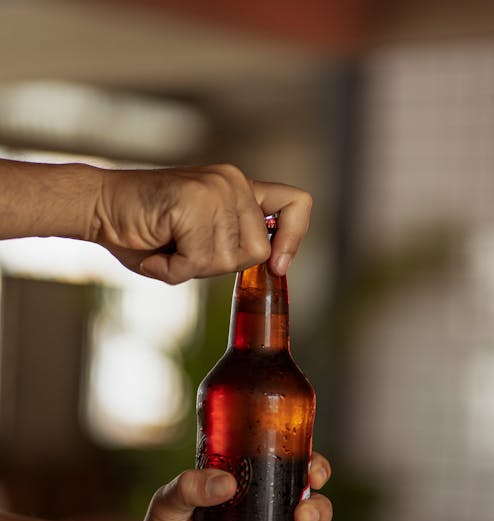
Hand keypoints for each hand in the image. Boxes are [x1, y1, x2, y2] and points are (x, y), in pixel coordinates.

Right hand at [95, 163, 311, 283]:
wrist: (99, 208)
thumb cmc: (146, 231)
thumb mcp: (201, 239)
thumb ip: (232, 246)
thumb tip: (274, 263)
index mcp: (239, 188)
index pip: (296, 203)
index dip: (294, 238)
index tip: (278, 265)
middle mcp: (233, 182)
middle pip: (257, 252)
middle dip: (218, 265)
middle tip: (183, 250)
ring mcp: (215, 189)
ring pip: (228, 260)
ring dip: (192, 267)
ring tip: (166, 246)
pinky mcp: (193, 201)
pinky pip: (198, 260)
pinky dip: (173, 269)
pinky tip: (155, 249)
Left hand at [130, 452, 331, 520]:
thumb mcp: (166, 506)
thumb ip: (188, 488)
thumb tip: (225, 482)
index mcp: (247, 490)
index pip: (289, 470)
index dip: (312, 467)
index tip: (313, 473)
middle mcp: (264, 518)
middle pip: (310, 505)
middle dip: (317, 508)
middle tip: (301, 516)